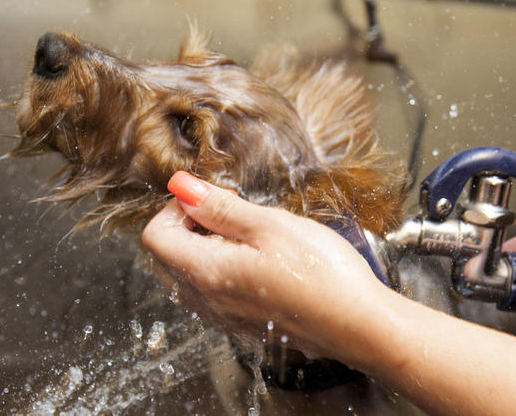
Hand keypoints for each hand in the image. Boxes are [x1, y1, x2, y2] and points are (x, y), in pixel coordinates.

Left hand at [141, 171, 386, 358]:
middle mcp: (208, 302)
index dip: (175, 208)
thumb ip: (220, 208)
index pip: (154, 237)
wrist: (360, 327)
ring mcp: (224, 317)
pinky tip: (258, 258)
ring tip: (248, 233)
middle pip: (165, 257)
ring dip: (204, 246)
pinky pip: (210, 292)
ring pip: (186, 275)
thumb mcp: (271, 226)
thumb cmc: (323, 275)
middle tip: (227, 210)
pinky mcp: (243, 324)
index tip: (210, 197)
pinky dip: (219, 267)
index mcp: (208, 274)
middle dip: (186, 225)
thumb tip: (182, 189)